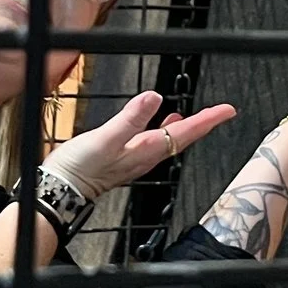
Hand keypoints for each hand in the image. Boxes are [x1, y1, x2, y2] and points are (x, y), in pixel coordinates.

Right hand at [46, 91, 236, 198]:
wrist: (60, 189)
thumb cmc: (80, 167)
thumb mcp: (106, 138)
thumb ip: (131, 118)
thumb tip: (154, 97)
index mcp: (146, 150)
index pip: (185, 133)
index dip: (207, 120)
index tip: (227, 110)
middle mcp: (145, 156)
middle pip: (183, 138)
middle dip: (203, 123)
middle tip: (220, 111)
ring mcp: (135, 158)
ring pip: (169, 141)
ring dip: (186, 128)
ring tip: (198, 116)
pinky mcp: (123, 158)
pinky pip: (153, 143)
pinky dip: (163, 131)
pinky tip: (159, 124)